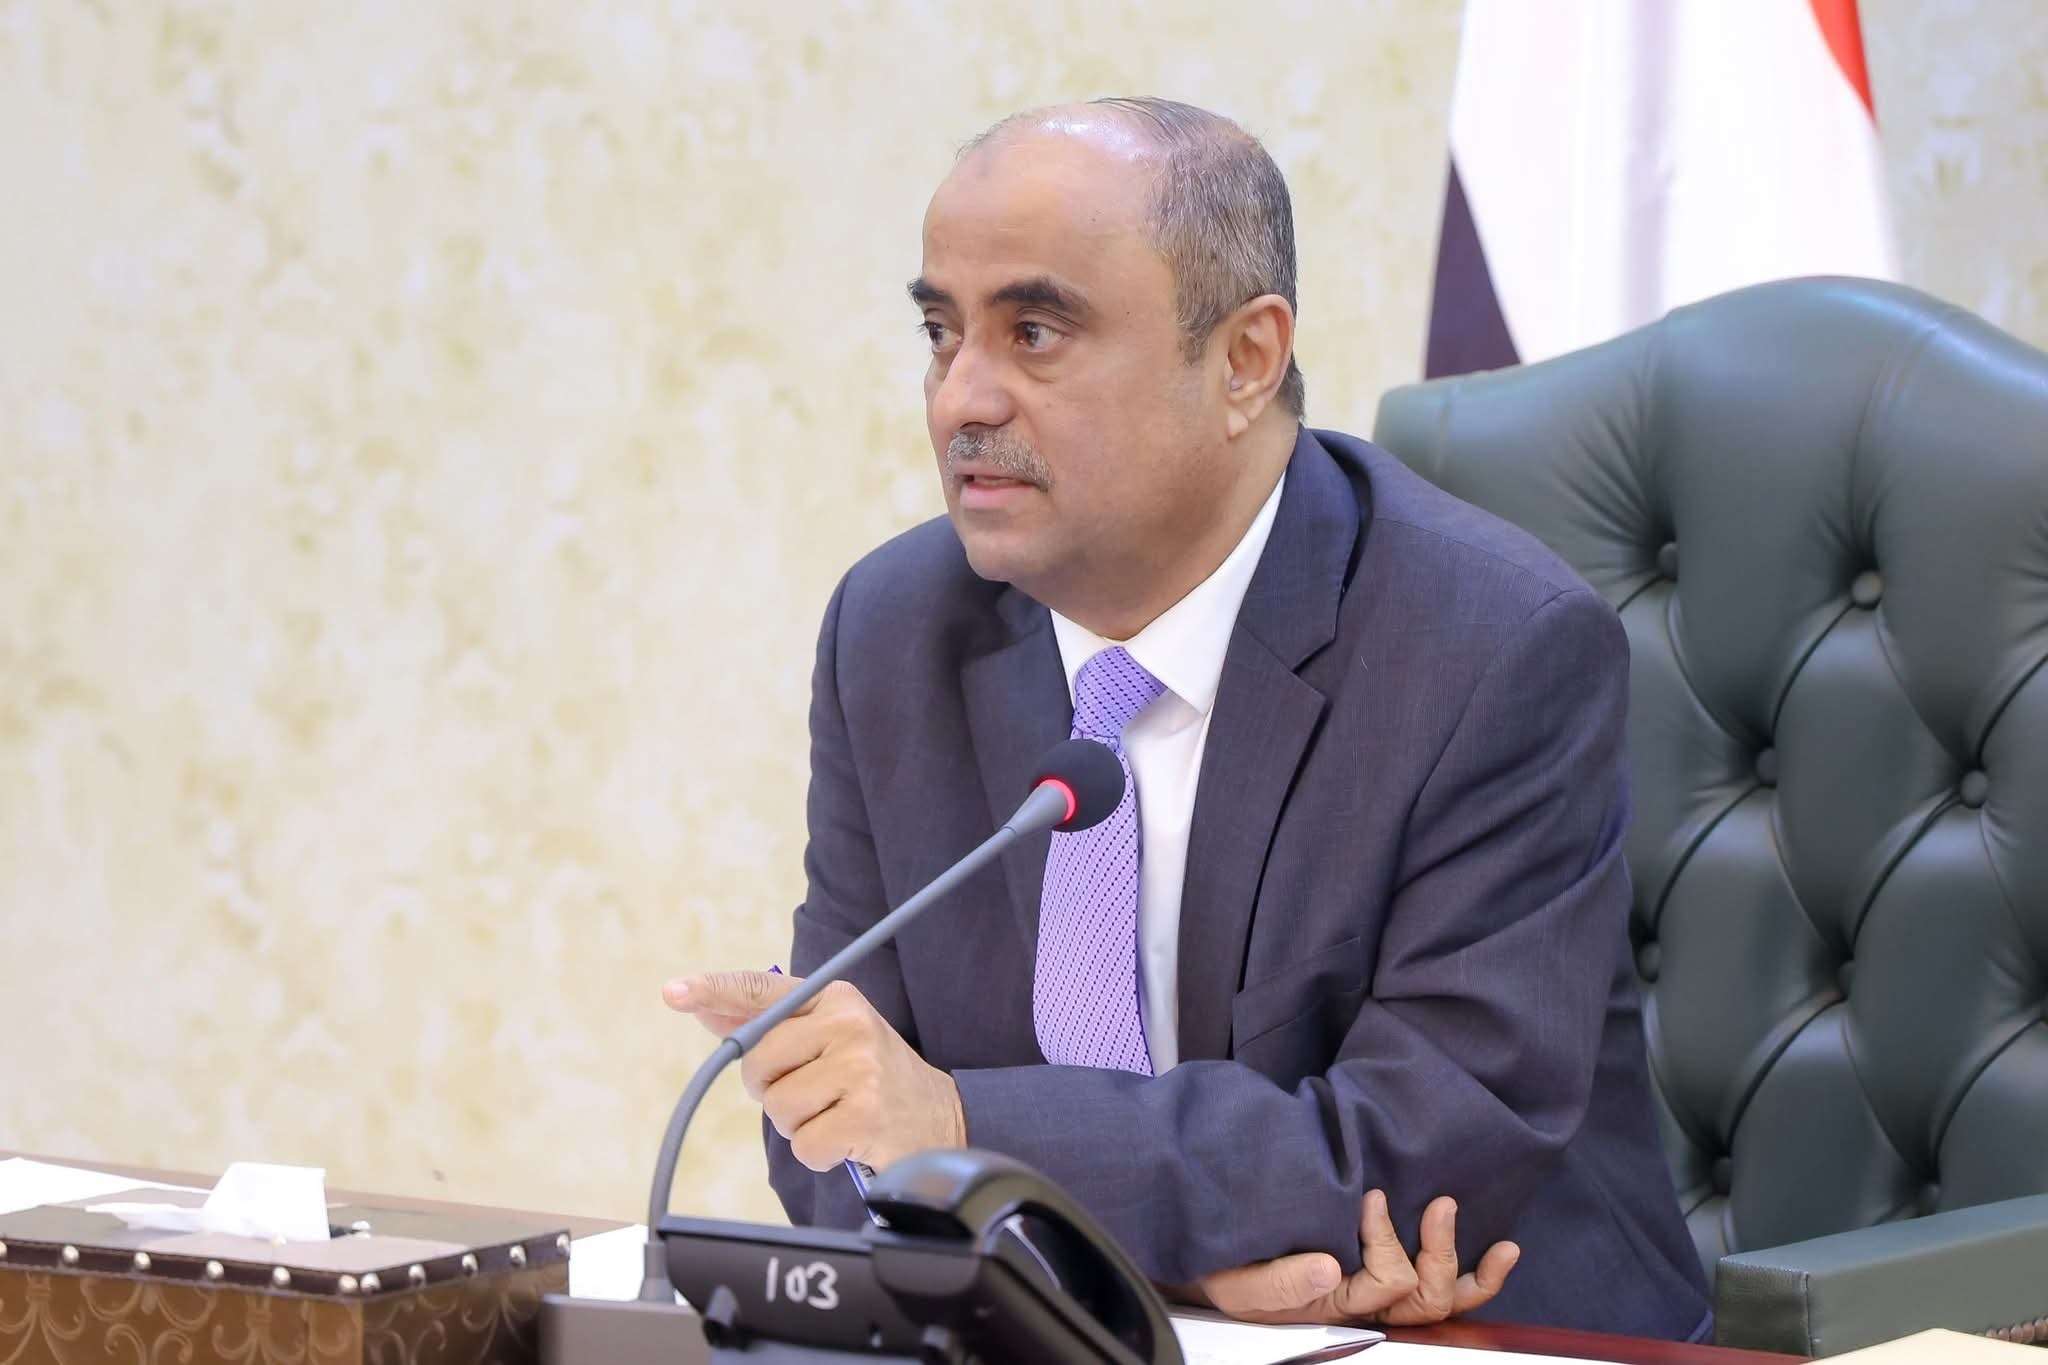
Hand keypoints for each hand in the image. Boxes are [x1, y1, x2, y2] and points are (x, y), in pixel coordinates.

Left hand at [663, 971, 965, 1171]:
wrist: (941, 1117)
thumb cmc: (869, 1076)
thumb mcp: (828, 1038)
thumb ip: (770, 1025)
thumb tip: (706, 1012)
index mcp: (835, 997)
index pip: (761, 990)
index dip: (713, 990)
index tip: (674, 992)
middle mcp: (848, 1023)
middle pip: (758, 1062)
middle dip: (772, 1089)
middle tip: (815, 1093)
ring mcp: (859, 1067)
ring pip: (777, 1107)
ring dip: (798, 1125)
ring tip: (835, 1114)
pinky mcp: (864, 1114)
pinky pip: (802, 1144)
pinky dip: (818, 1153)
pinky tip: (848, 1139)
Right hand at [1187, 1190, 1518, 1325]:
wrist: (1221, 1254)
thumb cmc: (1228, 1266)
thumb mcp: (1240, 1280)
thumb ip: (1280, 1282)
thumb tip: (1331, 1266)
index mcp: (1335, 1304)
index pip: (1385, 1284)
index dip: (1386, 1243)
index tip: (1370, 1198)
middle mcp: (1367, 1304)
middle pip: (1425, 1298)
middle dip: (1440, 1254)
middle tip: (1440, 1205)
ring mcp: (1382, 1292)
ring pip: (1443, 1300)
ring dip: (1471, 1270)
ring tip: (1496, 1241)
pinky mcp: (1388, 1269)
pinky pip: (1445, 1289)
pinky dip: (1478, 1276)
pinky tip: (1502, 1253)